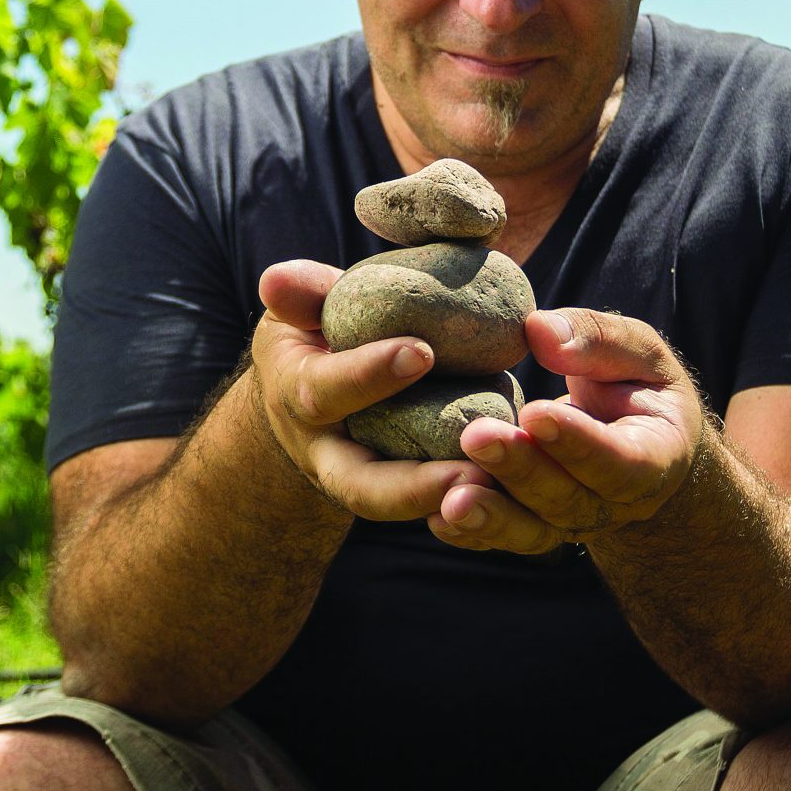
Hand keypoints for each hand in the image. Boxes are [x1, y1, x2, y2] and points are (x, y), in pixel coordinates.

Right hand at [252, 259, 496, 521]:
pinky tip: (514, 489)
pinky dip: (468, 504)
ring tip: (501, 488)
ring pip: (400, 508)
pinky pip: (431, 506)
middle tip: (471, 470)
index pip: (325, 391)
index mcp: (298, 396)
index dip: (369, 374)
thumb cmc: (312, 337)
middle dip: (411, 484)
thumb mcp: (299, 310)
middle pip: (360, 486)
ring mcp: (360, 480)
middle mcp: (326, 452)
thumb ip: (302, 294)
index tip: (423, 351)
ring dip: (449, 503)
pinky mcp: (397, 492)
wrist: (305, 395)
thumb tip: (276, 282)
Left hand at [433, 308, 706, 554]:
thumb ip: (597, 339)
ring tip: (451, 500)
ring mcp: (575, 523)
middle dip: (520, 469)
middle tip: (477, 436)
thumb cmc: (638, 388)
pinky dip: (472, 533)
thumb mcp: (638, 354)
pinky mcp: (539, 529)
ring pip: (534, 529)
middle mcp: (616, 504)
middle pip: (567, 498)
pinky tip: (437, 518)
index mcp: (655, 458)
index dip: (578, 441)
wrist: (643, 447)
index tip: (534, 413)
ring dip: (491, 515)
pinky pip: (505, 537)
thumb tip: (538, 330)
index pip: (619, 459)